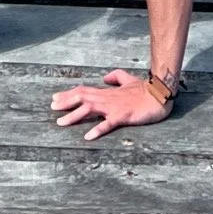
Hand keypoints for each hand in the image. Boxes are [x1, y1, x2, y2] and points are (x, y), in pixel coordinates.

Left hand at [51, 69, 172, 141]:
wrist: (160, 93)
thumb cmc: (145, 89)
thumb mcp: (129, 80)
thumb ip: (117, 77)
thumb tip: (105, 77)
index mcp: (107, 92)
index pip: (84, 91)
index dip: (69, 94)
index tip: (55, 98)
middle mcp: (107, 98)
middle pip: (82, 98)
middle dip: (66, 102)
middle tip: (52, 107)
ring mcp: (114, 107)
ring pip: (90, 109)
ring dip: (74, 116)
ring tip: (61, 122)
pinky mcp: (123, 116)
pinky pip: (108, 124)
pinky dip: (97, 129)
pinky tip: (88, 136)